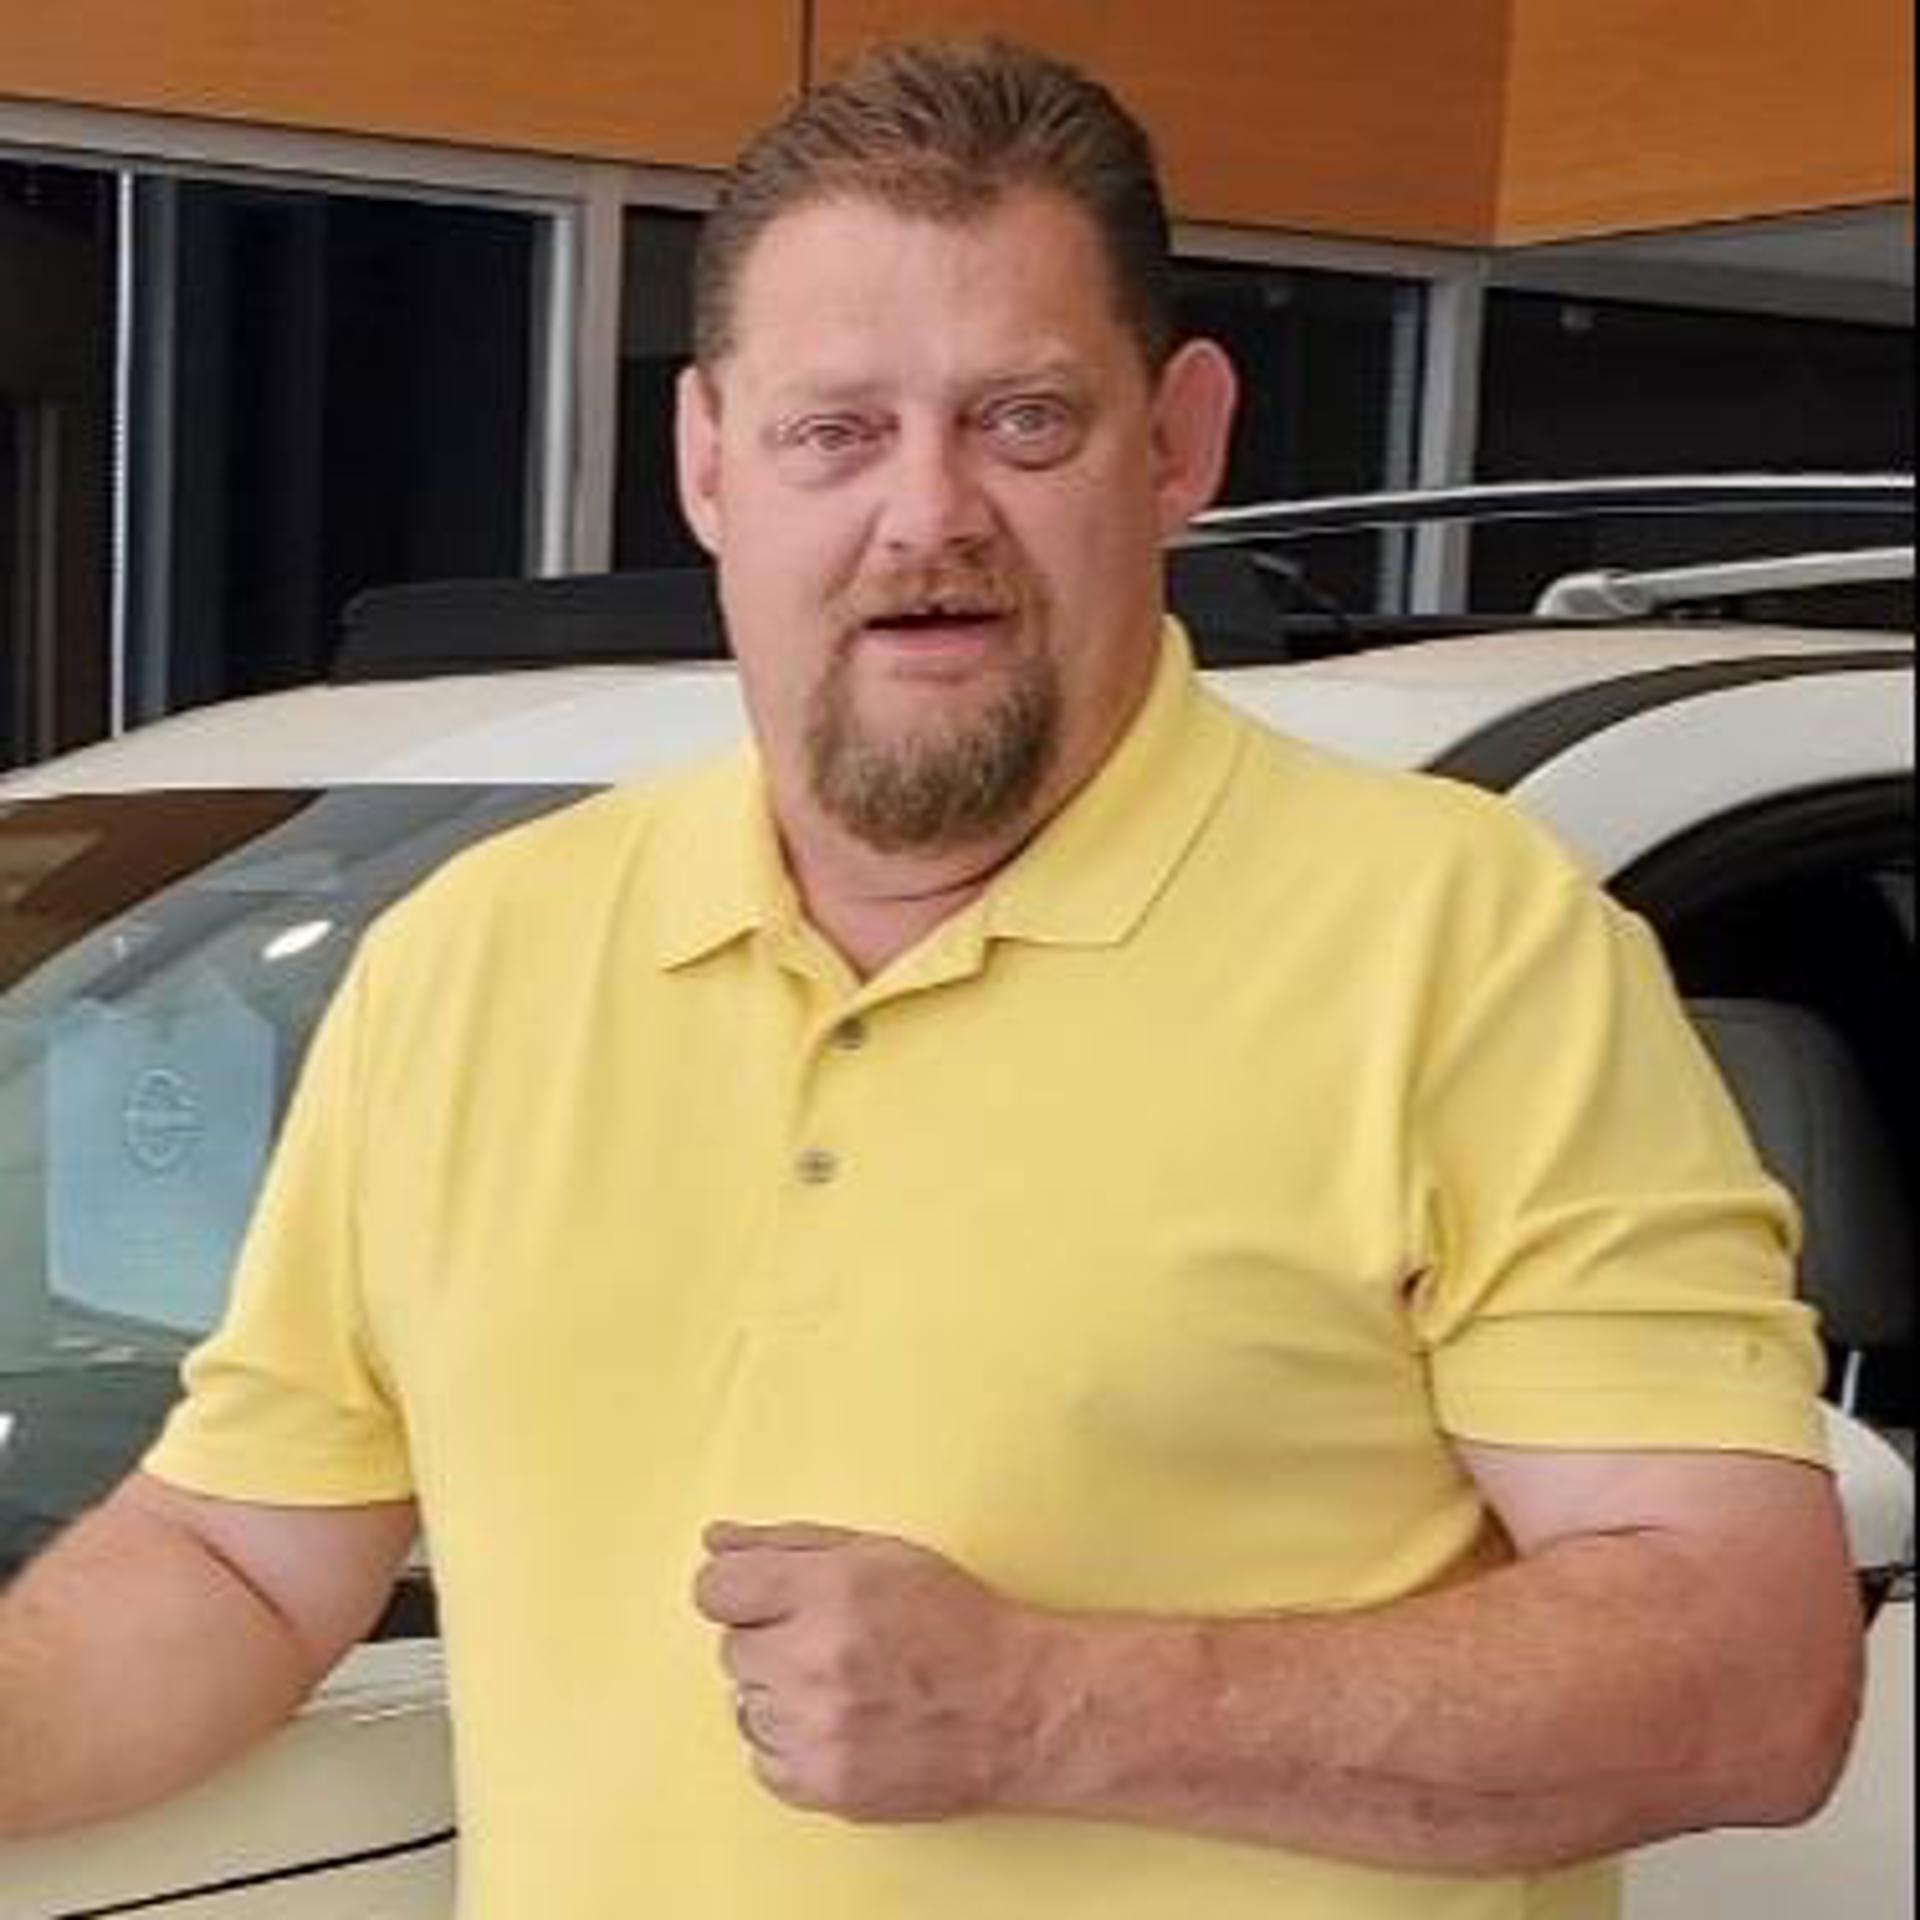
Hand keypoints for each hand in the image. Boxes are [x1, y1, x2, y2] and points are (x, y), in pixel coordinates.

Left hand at [692, 1521, 1052, 1821]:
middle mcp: (814, 1660)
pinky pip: (762, 1760)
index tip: (759, 1598)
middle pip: (734, 1649)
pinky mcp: (822, 1786)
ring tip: (846, 1684)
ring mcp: (816, 1730)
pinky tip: (843, 1723)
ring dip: (783, 1693)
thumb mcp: (879, 1554)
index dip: (738, 1591)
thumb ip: (787, 1543)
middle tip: (832, 1641)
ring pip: (746, 1705)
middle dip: (774, 1640)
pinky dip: (793, 1744)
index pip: (715, 1590)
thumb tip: (716, 1541)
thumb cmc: (956, 1621)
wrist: (1017, 1708)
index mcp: (828, 1591)